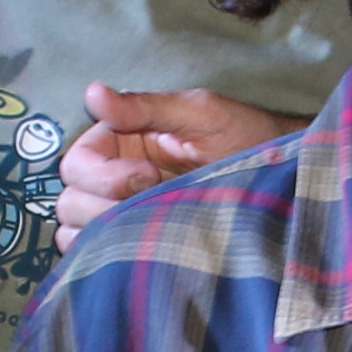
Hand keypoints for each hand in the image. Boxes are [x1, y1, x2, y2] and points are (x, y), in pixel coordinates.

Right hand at [53, 85, 301, 240]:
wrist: (282, 180)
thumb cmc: (247, 138)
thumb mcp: (201, 114)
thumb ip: (146, 106)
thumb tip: (92, 92)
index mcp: (118, 142)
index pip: (77, 163)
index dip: (103, 175)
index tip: (149, 175)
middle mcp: (111, 179)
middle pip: (69, 201)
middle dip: (102, 206)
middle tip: (154, 204)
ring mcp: (121, 216)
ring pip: (75, 234)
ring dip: (102, 235)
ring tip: (149, 229)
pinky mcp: (135, 246)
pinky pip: (97, 259)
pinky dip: (105, 259)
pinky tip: (141, 251)